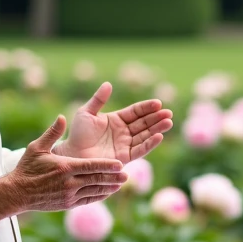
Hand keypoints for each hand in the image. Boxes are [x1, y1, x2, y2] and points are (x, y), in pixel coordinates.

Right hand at [7, 116, 127, 210]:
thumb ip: (52, 133)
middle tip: (127, 175)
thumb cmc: (27, 168)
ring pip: (95, 191)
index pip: (91, 166)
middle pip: (96, 180)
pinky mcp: (68, 204)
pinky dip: (99, 196)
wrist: (17, 193)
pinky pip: (88, 200)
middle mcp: (69, 183)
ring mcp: (69, 195)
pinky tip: (107, 192)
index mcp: (65, 167)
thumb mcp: (36, 147)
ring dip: (109, 188)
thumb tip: (62, 117)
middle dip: (113, 178)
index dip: (107, 166)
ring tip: (121, 183)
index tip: (120, 164)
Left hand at [58, 82, 172, 162]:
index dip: (147, 108)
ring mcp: (125, 144)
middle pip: (144, 123)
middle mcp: (124, 132)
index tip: (158, 103)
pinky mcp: (124, 157)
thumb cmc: (77, 134)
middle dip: (157, 118)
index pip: (136, 112)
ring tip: (168, 122)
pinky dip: (150, 144)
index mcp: (117, 119)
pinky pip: (140, 150)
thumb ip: (98, 100)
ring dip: (157, 129)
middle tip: (169, 112)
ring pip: (145, 135)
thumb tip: (108, 84)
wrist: (73, 154)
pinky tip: (159, 136)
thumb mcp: (86, 113)